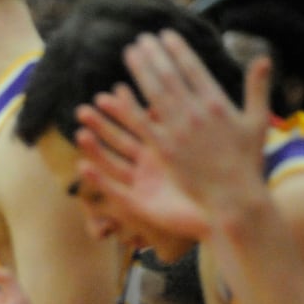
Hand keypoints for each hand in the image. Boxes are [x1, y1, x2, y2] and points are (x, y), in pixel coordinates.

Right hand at [75, 85, 210, 241]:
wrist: (223, 213)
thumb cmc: (216, 181)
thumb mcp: (201, 146)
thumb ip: (189, 122)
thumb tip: (188, 89)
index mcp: (162, 151)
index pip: (139, 124)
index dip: (125, 108)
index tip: (113, 90)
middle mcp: (148, 167)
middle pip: (119, 142)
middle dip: (101, 126)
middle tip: (83, 109)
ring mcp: (141, 185)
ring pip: (112, 163)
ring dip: (95, 150)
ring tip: (80, 133)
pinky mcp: (138, 205)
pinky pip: (115, 191)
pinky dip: (98, 180)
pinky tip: (82, 166)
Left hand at [115, 30, 271, 222]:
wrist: (234, 197)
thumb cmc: (248, 162)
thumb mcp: (258, 121)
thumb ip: (258, 88)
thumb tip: (263, 57)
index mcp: (219, 104)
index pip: (194, 68)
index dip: (178, 49)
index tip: (166, 34)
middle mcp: (197, 112)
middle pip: (170, 75)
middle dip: (155, 53)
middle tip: (142, 37)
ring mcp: (178, 130)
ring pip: (154, 92)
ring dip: (141, 69)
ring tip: (130, 51)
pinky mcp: (164, 148)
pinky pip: (142, 121)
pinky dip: (128, 104)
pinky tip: (116, 90)